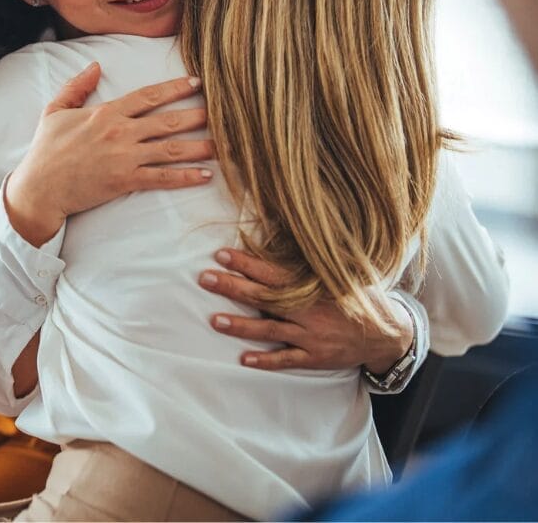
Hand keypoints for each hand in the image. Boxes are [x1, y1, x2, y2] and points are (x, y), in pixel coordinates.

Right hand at [5, 64, 214, 245]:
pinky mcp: (125, 181)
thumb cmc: (45, 151)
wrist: (39, 188)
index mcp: (105, 113)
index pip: (148, 96)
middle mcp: (120, 132)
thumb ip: (76, 87)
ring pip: (171, 149)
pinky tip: (205, 174)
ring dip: (200, 146)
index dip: (174, 88)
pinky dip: (186, 177)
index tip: (196, 83)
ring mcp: (124, 158)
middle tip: (224, 112)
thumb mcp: (54, 111)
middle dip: (198, 115)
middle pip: (168, 121)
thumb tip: (95, 66)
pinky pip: (162, 178)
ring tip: (225, 144)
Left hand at [201, 248, 412, 371]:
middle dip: (233, 287)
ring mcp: (311, 336)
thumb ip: (312, 262)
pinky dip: (266, 360)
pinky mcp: (315, 358)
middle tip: (205, 278)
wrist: (388, 334)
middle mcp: (310, 310)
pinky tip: (243, 359)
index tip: (221, 254)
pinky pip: (287, 360)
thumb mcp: (341, 274)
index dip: (247, 263)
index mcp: (314, 286)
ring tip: (214, 320)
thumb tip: (285, 232)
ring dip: (241, 325)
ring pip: (270, 330)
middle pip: (264, 298)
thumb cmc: (358, 297)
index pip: (273, 272)